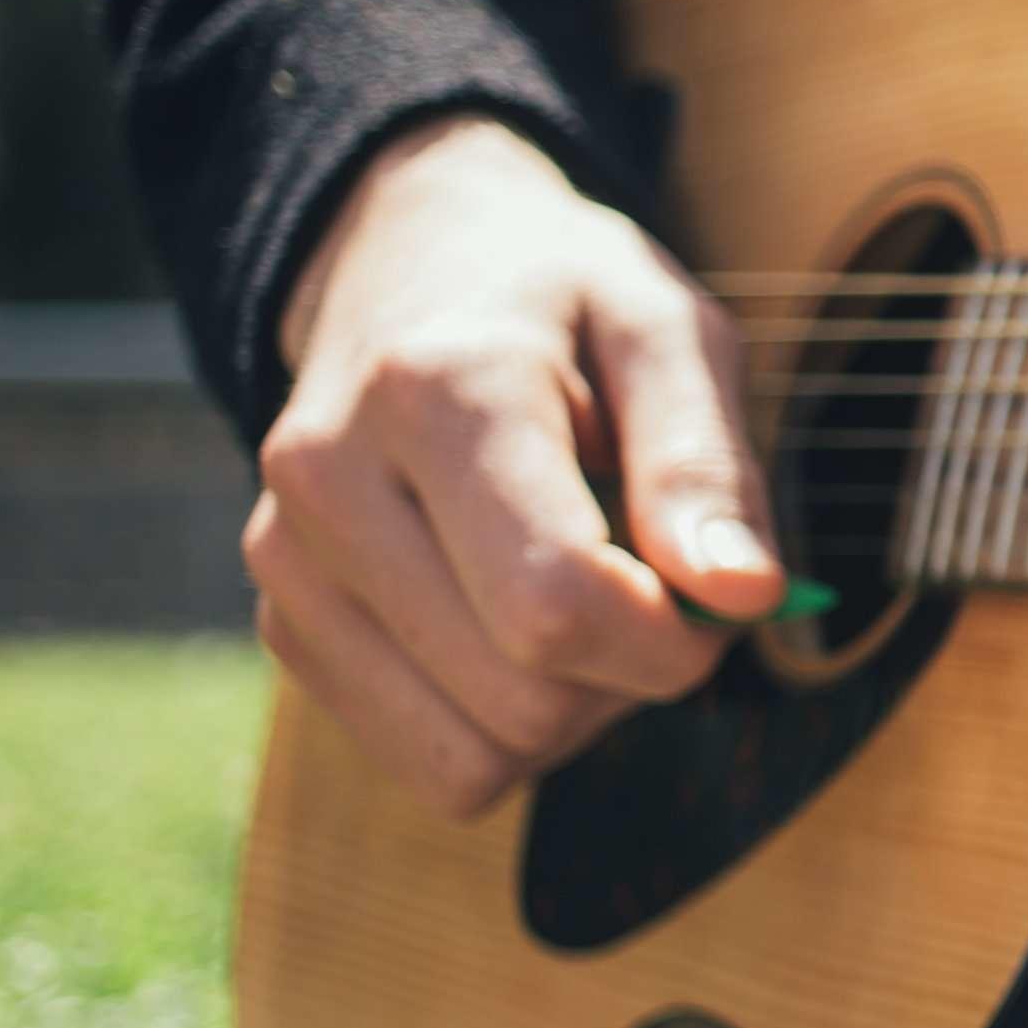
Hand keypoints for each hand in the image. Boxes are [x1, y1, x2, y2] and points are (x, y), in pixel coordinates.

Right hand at [249, 115, 780, 815]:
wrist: (410, 264)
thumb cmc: (568, 304)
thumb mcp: (670, 334)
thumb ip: (709, 466)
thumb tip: (743, 598)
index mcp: (437, 392)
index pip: (554, 606)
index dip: (669, 641)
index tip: (716, 593)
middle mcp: (331, 479)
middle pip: (523, 699)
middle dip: (630, 673)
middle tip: (653, 580)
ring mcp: (288, 558)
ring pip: (477, 755)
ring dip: (574, 710)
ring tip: (583, 592)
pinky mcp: (284, 619)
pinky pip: (434, 763)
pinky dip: (508, 728)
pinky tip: (518, 626)